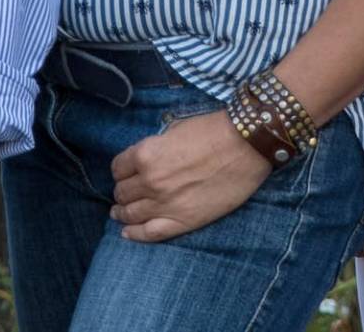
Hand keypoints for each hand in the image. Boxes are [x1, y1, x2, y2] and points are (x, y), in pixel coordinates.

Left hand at [109, 110, 271, 241]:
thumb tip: (147, 158)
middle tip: (127, 192)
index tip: (125, 173)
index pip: (118, 168)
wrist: (246, 146)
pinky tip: (127, 233)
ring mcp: (165, 204)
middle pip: (122, 192)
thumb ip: (155, 146)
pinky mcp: (182, 221)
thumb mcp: (175, 129)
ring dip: (123, 213)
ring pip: (130, 214)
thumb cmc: (213, 131)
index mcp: (145, 155)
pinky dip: (134, 234)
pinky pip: (150, 233)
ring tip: (120, 214)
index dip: (121, 170)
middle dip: (123, 191)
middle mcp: (150, 181)